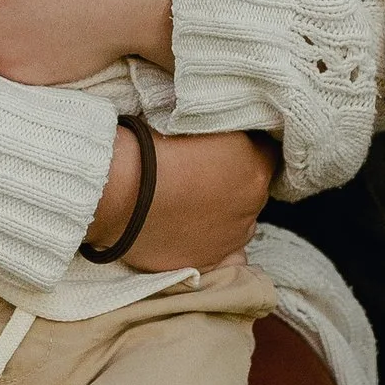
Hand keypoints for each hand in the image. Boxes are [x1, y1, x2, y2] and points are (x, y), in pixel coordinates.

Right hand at [123, 131, 276, 274]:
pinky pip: (227, 255)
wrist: (117, 190)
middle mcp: (252, 204)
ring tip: (191, 204)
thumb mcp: (199, 123)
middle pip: (253, 189)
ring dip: (225, 213)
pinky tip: (195, 232)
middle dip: (236, 182)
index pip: (266, 152)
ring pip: (240, 222)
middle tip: (203, 175)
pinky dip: (216, 244)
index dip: (246, 147)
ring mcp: (233, 237)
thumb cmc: (151, 148)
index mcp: (254, 166)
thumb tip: (232, 138)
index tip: (225, 147)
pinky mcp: (211, 261)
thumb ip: (228, 135)